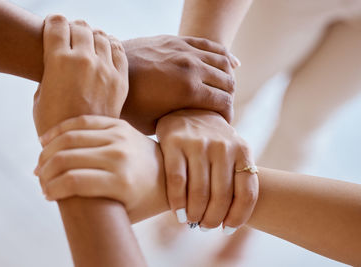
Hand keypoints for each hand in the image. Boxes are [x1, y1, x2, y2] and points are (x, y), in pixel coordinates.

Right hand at [33, 15, 127, 134]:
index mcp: (58, 61)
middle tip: (70, 37)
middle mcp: (84, 60)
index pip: (56, 23)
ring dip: (91, 36)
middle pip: (80, 26)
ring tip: (87, 44)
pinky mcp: (120, 79)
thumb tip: (56, 61)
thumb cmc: (54, 124)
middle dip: (72, 28)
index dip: (52, 23)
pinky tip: (105, 51)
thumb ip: (48, 73)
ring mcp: (105, 69)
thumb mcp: (39, 97)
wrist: (82, 145)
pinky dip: (110, 45)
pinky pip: (118, 50)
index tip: (53, 29)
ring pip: (101, 35)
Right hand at [35, 115, 167, 222]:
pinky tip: (48, 139)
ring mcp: (119, 136)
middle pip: (67, 158)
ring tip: (41, 161)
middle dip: (45, 170)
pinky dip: (60, 130)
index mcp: (121, 183)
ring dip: (48, 150)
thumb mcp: (121, 213)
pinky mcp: (119, 124)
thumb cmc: (143, 198)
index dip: (52, 188)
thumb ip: (91, 207)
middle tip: (40, 178)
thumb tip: (52, 193)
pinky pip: (82, 122)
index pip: (72, 181)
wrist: (169, 173)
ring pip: (70, 137)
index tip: (47, 194)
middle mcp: (119, 156)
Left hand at [121, 35, 238, 133]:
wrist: (106, 72)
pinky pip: (210, 45)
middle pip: (228, 82)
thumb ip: (179, 124)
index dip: (228, 116)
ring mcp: (184, 50)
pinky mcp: (176, 41)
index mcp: (188, 90)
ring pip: (222, 61)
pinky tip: (231, 64)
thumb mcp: (154, 124)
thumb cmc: (127, 104)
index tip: (223, 124)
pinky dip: (224, 55)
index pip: (224, 102)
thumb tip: (195, 130)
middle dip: (229, 98)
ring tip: (225, 90)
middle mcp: (191, 67)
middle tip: (222, 109)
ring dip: (228, 77)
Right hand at [156, 110, 257, 232]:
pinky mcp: (174, 142)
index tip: (227, 229)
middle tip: (205, 226)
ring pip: (198, 192)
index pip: (247, 193)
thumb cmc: (213, 141)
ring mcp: (198, 143)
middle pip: (221, 196)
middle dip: (212, 219)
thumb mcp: (232, 152)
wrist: (189, 109)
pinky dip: (177, 202)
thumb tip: (229, 221)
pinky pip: (176, 181)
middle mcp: (223, 146)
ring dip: (194, 214)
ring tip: (191, 220)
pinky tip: (178, 211)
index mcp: (242, 150)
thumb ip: (234, 179)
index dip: (238, 217)